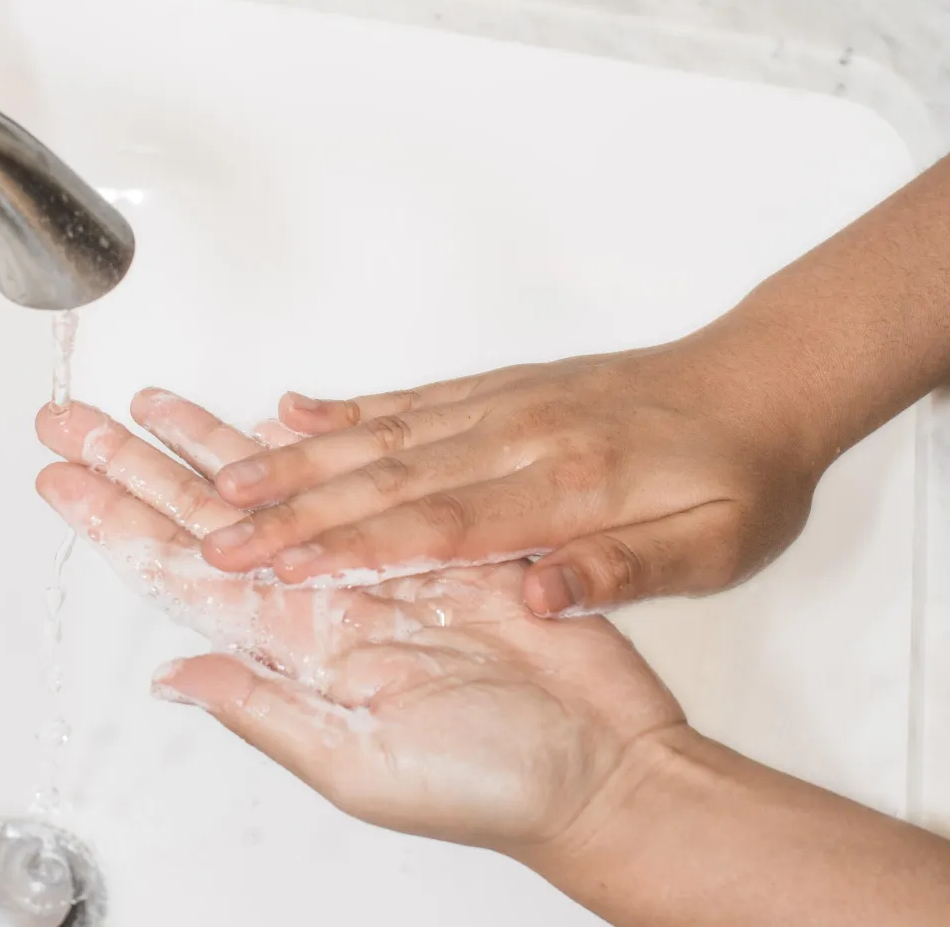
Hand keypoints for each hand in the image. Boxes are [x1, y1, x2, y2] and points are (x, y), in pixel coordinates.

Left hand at [34, 391, 684, 855]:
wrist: (599, 762)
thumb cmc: (490, 783)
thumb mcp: (361, 764)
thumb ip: (265, 713)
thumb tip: (173, 678)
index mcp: (292, 650)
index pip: (178, 572)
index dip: (116, 521)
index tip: (64, 477)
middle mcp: (317, 597)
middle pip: (203, 516)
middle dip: (136, 464)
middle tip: (77, 419)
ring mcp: (369, 561)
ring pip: (269, 485)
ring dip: (208, 443)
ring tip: (155, 401)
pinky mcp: (429, 534)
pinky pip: (351, 476)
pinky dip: (309, 446)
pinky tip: (270, 420)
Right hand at [200, 339, 825, 616]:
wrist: (758, 382)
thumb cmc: (741, 472)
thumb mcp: (717, 545)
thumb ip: (626, 569)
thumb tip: (542, 595)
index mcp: (570, 486)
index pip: (440, 525)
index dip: (354, 547)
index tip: (283, 570)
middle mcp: (519, 435)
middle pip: (387, 476)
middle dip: (294, 509)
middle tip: (219, 533)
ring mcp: (503, 404)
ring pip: (382, 433)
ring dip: (300, 458)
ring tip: (229, 478)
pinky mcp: (499, 387)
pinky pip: (410, 397)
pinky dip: (347, 407)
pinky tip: (296, 412)